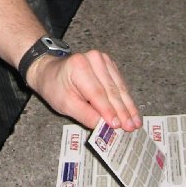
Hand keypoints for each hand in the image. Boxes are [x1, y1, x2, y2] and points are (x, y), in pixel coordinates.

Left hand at [27, 50, 141, 131]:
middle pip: (111, 90)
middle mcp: (93, 59)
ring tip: (135, 123)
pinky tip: (132, 111)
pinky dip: (125, 98)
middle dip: (123, 111)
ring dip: (128, 106)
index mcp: (79, 66)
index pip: (97, 93)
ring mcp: (103, 59)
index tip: (118, 126)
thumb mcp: (65, 104)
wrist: (50, 70)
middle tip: (131, 127)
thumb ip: (86, 115)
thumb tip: (105, 127)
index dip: (109, 110)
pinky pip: (120, 83)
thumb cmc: (55, 87)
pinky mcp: (109, 63)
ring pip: (119, 87)